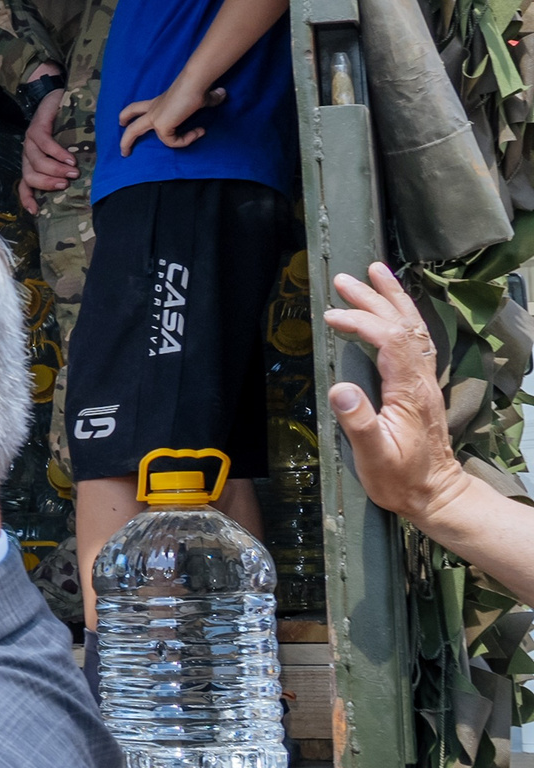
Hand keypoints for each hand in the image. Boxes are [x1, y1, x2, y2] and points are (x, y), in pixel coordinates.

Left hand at [19, 86, 75, 213]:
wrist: (59, 97)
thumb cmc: (66, 128)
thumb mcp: (66, 153)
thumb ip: (66, 168)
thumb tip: (80, 187)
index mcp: (32, 162)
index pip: (25, 184)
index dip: (28, 198)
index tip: (36, 211)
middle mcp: (28, 153)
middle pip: (29, 176)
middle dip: (47, 183)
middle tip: (66, 184)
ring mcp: (30, 140)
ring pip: (37, 162)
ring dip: (55, 169)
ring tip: (73, 171)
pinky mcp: (36, 126)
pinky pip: (44, 144)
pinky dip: (57, 153)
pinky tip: (70, 158)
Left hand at [117, 80, 226, 156]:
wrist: (194, 83)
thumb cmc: (197, 86)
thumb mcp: (202, 95)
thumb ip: (210, 98)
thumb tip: (222, 94)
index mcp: (158, 103)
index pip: (140, 108)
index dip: (139, 115)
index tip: (162, 122)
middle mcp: (153, 110)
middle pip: (130, 121)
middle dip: (125, 137)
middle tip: (122, 150)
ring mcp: (155, 117)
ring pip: (134, 131)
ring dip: (130, 142)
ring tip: (126, 153)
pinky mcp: (161, 125)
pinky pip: (171, 141)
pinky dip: (185, 141)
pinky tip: (198, 132)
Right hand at [323, 263, 470, 525]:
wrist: (437, 494)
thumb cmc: (401, 479)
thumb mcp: (374, 456)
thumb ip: (359, 422)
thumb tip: (339, 387)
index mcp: (408, 391)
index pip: (389, 340)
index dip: (361, 322)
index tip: (332, 317)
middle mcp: (421, 379)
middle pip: (403, 326)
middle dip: (375, 298)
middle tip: (345, 279)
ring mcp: (424, 381)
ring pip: (414, 328)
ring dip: (394, 299)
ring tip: (375, 273)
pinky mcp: (421, 386)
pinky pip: (415, 340)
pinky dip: (402, 316)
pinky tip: (393, 309)